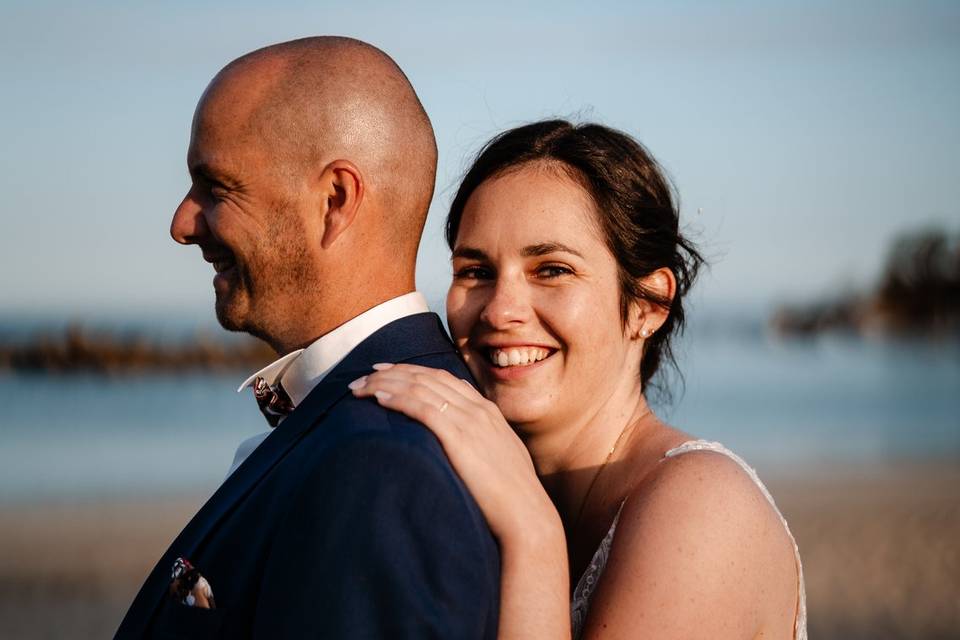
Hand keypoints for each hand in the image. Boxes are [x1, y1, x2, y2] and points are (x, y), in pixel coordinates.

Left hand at [349, 363, 559, 544]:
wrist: (526, 514)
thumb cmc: (511, 497)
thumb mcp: (498, 459)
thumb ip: (481, 442)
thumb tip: (462, 440)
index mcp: (487, 411)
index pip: (443, 378)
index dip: (412, 371)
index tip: (387, 371)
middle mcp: (477, 409)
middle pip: (427, 377)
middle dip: (392, 372)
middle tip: (364, 374)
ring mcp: (469, 420)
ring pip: (420, 387)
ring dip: (386, 383)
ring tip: (360, 386)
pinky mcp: (459, 436)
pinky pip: (422, 408)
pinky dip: (398, 398)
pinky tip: (378, 398)